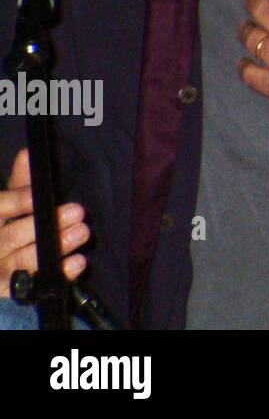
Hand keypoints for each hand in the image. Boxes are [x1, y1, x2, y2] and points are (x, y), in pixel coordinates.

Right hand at [0, 149, 88, 298]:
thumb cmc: (5, 228)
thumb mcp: (8, 205)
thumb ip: (19, 184)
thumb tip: (28, 154)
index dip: (17, 202)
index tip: (39, 196)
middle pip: (11, 237)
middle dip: (44, 225)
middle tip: (77, 212)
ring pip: (22, 261)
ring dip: (56, 247)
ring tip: (83, 232)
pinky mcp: (9, 292)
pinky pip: (33, 286)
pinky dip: (58, 274)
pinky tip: (77, 262)